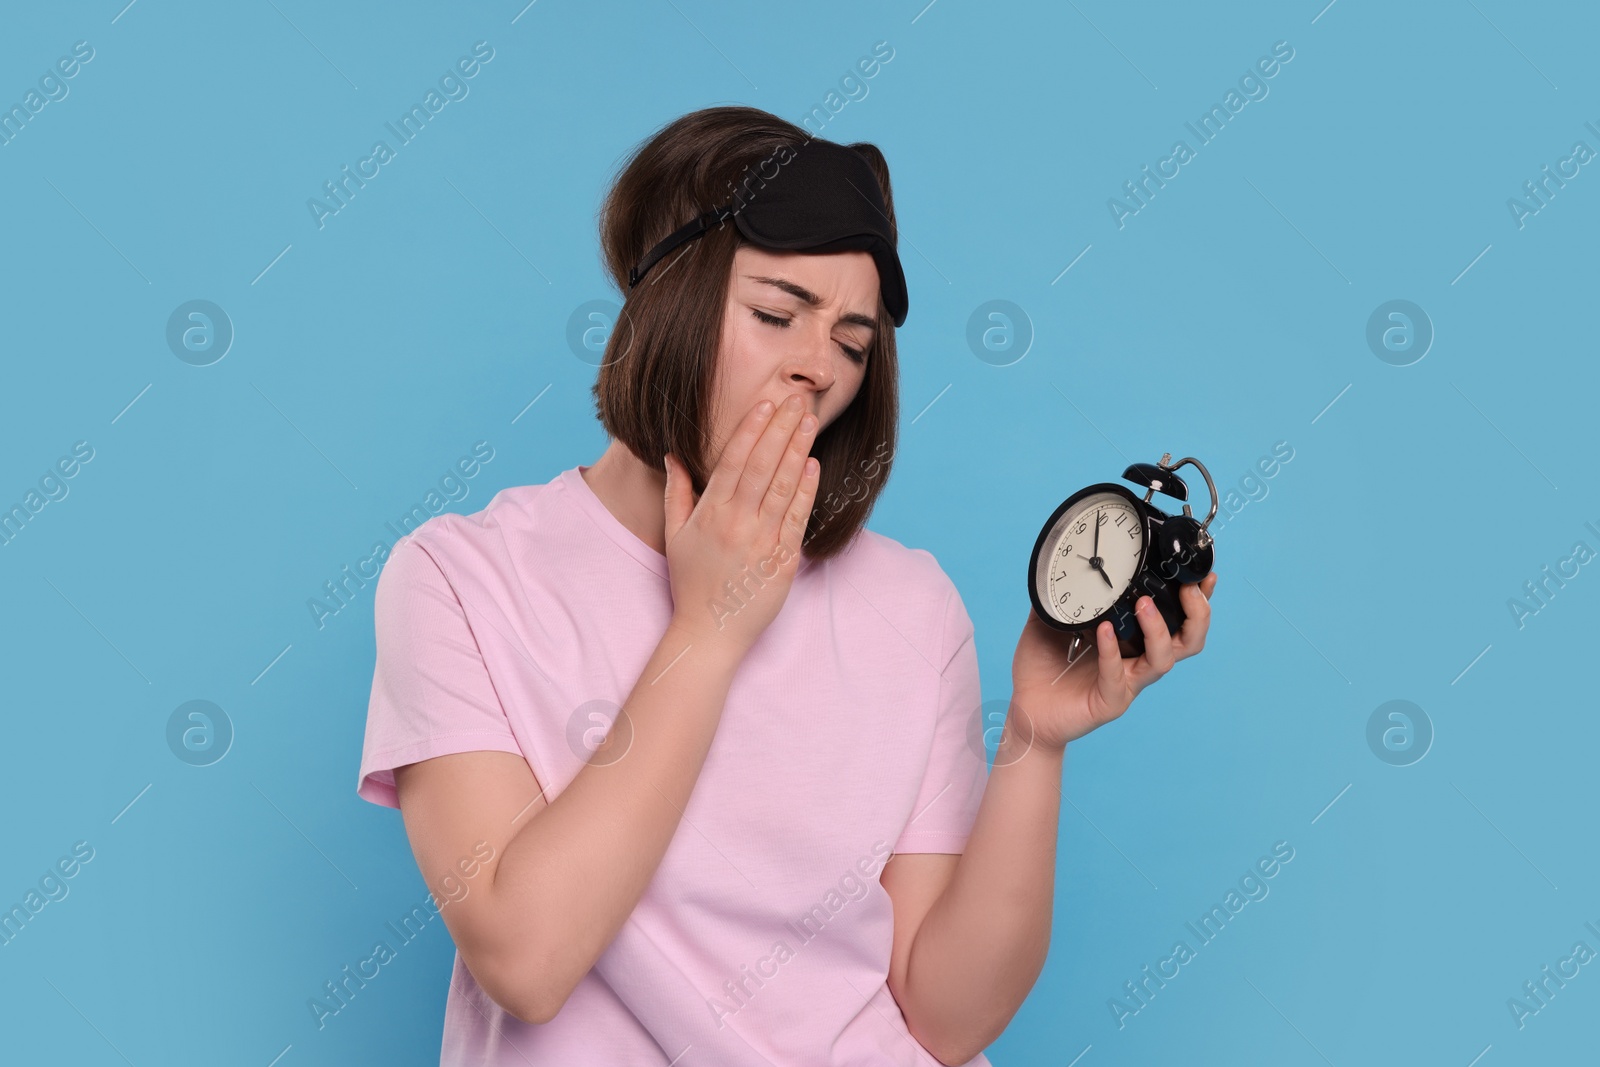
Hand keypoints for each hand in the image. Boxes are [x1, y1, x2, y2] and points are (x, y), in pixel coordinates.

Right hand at [662, 393, 819, 654]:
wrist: (711, 632)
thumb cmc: (691, 583)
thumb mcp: (675, 535)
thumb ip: (677, 493)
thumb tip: (674, 454)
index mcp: (711, 514)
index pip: (734, 462)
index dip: (752, 430)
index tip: (766, 404)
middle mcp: (737, 524)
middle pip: (763, 466)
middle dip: (781, 429)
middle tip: (798, 399)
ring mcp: (762, 542)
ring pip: (783, 487)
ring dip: (798, 450)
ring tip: (810, 421)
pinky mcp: (783, 561)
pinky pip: (797, 519)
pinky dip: (806, 490)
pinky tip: (812, 464)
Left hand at [1009, 572, 1217, 751]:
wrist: (1023, 709)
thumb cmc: (1041, 667)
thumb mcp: (1049, 620)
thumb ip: (1058, 594)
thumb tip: (1057, 562)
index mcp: (1133, 640)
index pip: (1178, 619)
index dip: (1197, 600)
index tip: (1204, 575)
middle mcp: (1137, 661)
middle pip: (1188, 641)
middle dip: (1196, 614)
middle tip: (1187, 589)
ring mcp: (1127, 683)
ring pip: (1163, 660)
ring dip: (1158, 629)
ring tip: (1144, 604)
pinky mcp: (1109, 702)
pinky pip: (1117, 676)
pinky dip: (1112, 651)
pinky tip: (1104, 630)